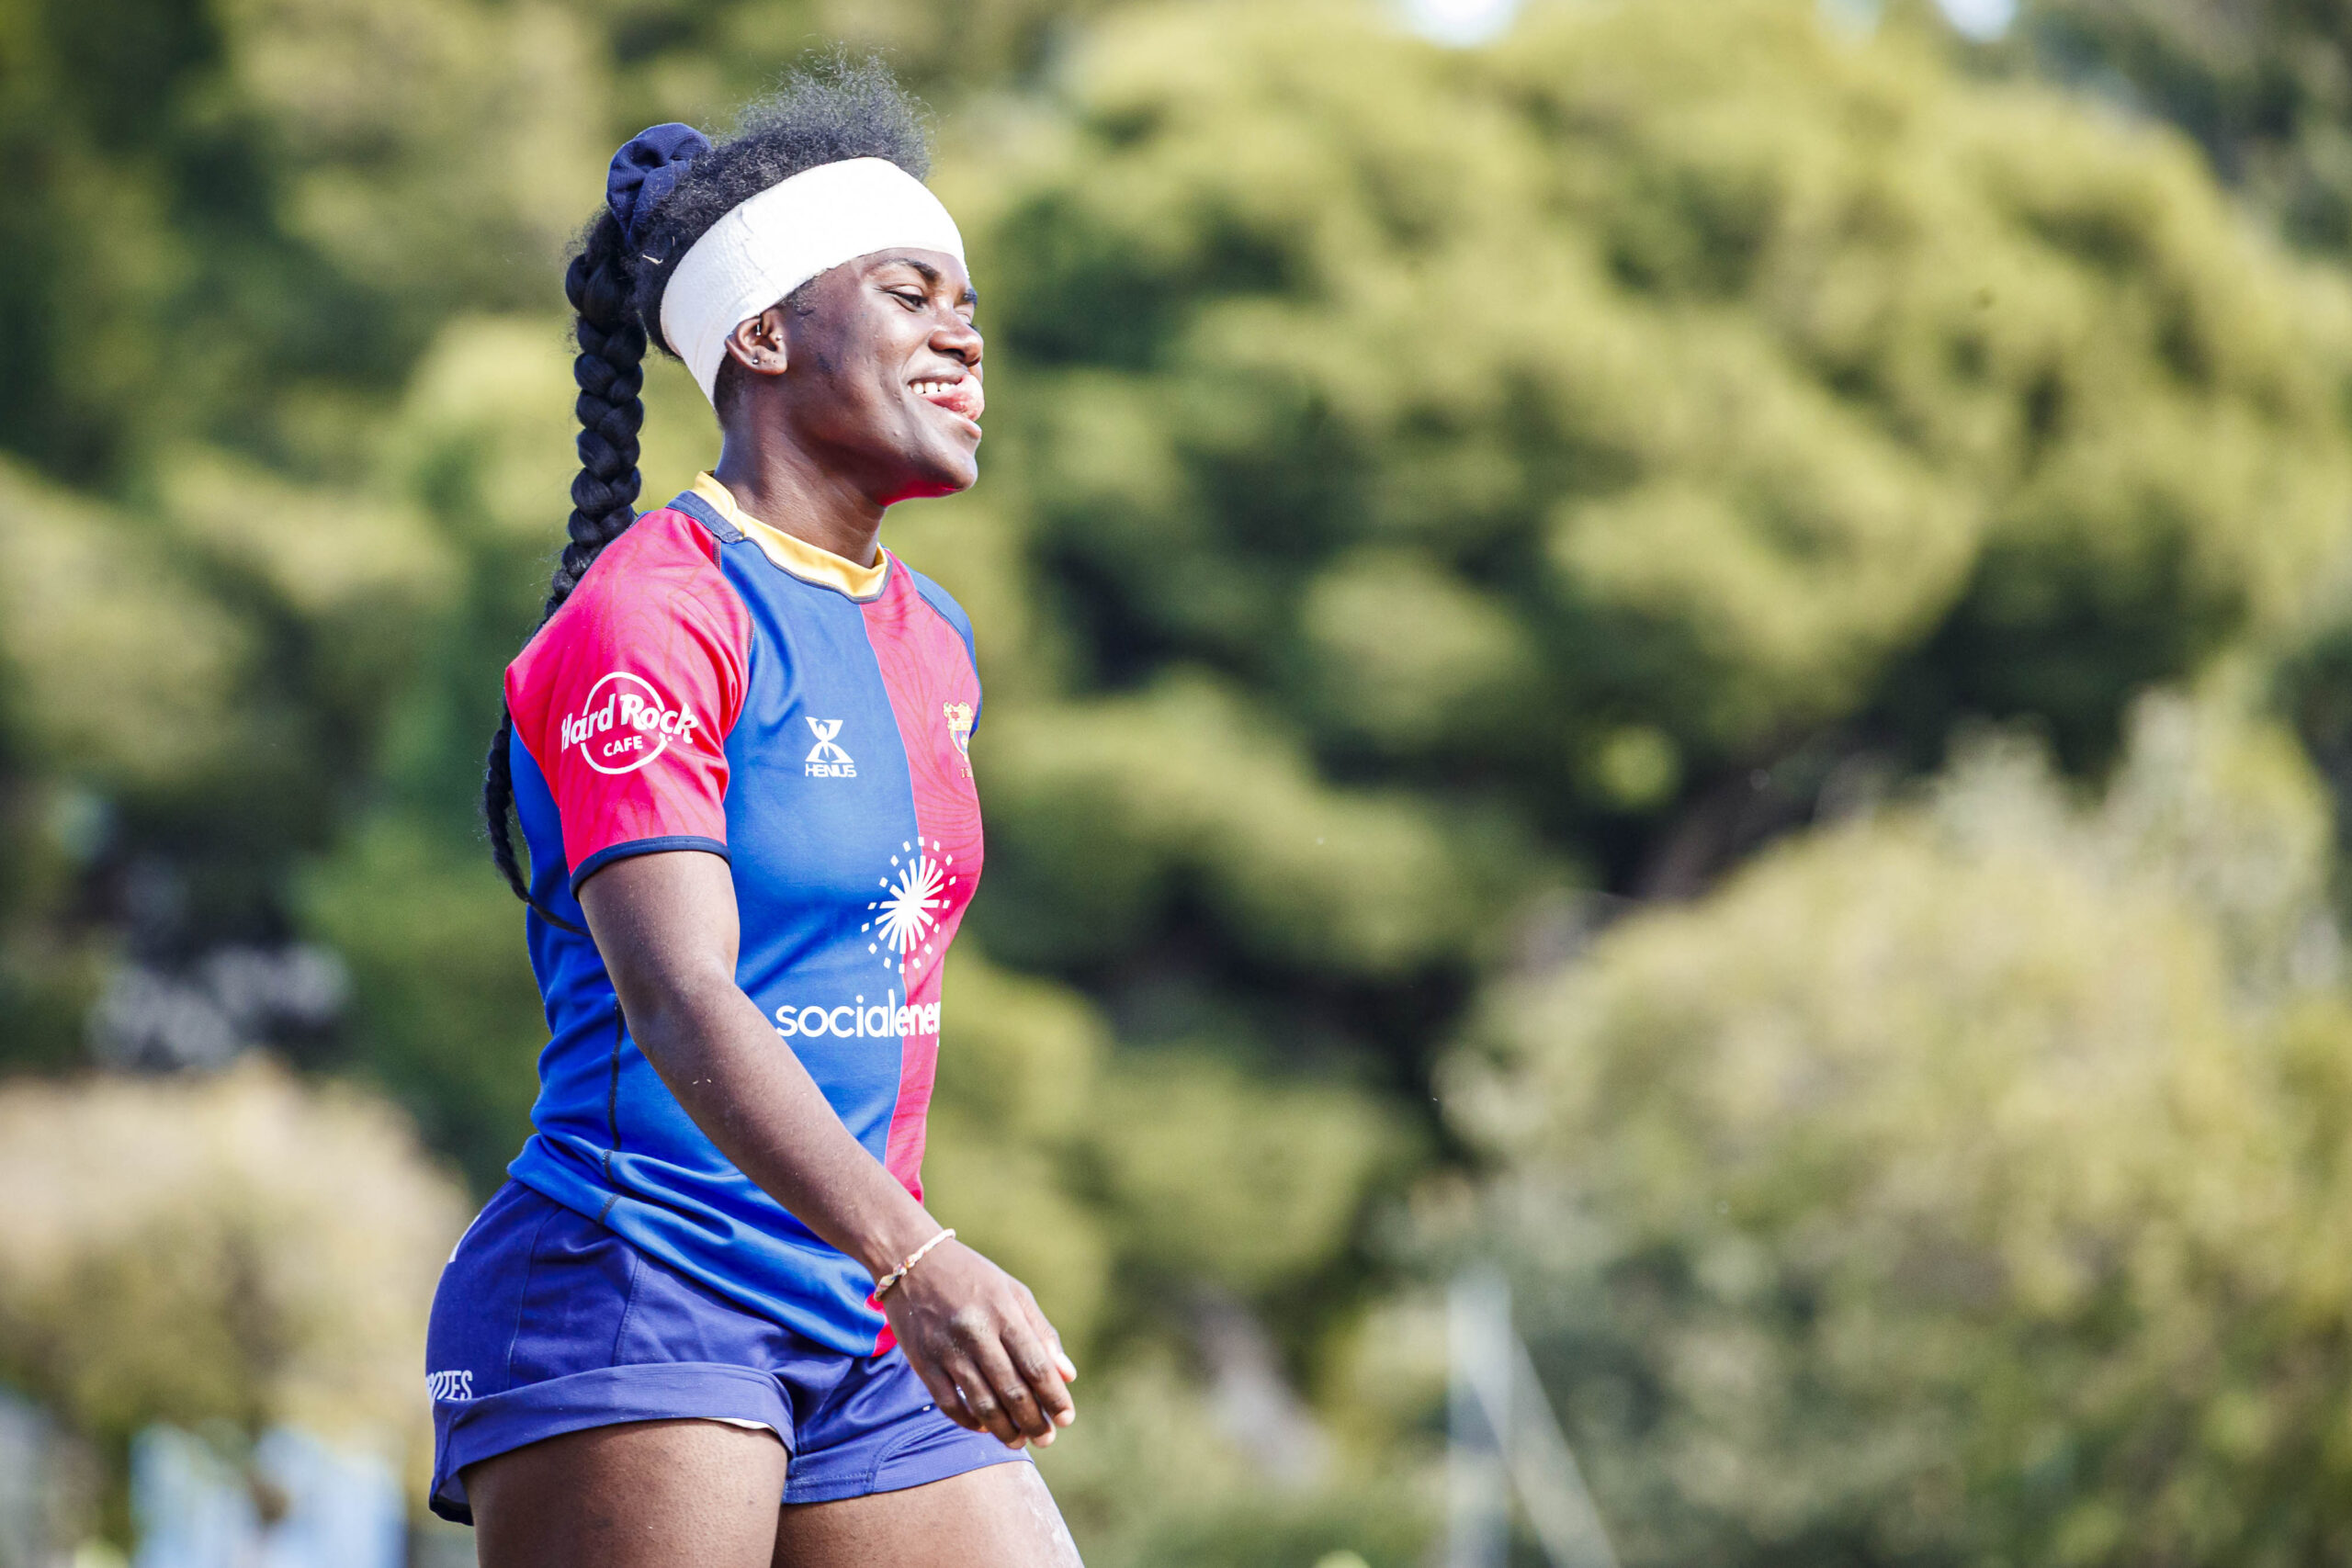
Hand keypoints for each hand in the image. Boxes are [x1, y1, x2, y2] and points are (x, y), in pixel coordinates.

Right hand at [880, 1239, 1076, 1447]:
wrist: (911, 1260)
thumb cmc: (972, 1277)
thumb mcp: (1013, 1293)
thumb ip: (1042, 1332)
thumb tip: (1068, 1375)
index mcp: (1003, 1312)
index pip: (1036, 1365)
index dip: (1055, 1397)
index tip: (1067, 1419)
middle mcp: (976, 1331)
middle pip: (1012, 1390)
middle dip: (1034, 1421)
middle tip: (1046, 1438)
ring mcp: (946, 1348)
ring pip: (981, 1404)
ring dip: (1004, 1430)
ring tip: (1019, 1441)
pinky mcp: (922, 1361)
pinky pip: (949, 1404)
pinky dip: (969, 1421)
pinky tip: (984, 1427)